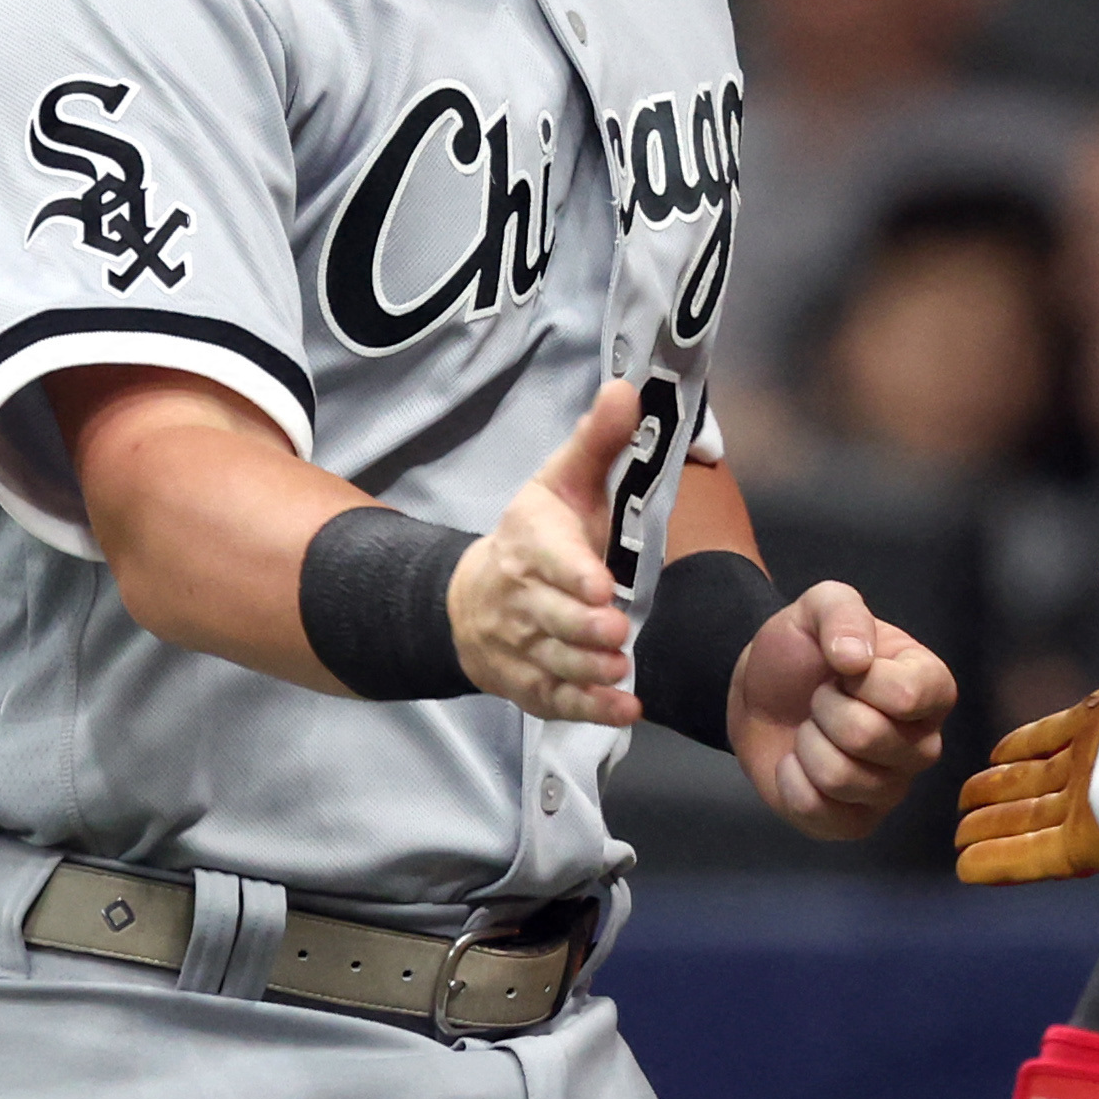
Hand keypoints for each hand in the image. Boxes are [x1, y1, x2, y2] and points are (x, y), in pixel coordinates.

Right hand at [449, 382, 643, 724]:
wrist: (471, 600)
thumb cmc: (537, 536)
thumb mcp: (562, 482)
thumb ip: (598, 441)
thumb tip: (628, 388)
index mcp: (530, 542)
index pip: (548, 559)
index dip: (572, 573)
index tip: (601, 585)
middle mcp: (521, 598)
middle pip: (551, 617)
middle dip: (582, 627)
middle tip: (616, 632)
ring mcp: (523, 646)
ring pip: (554, 662)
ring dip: (587, 670)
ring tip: (620, 670)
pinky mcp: (531, 684)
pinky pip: (556, 701)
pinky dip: (588, 710)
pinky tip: (623, 710)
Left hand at [729, 579, 952, 839]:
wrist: (760, 695)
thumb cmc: (802, 651)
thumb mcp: (818, 606)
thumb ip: (841, 612)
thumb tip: (855, 660)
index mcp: (930, 686)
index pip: (907, 695)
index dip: (859, 679)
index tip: (844, 668)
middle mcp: (923, 743)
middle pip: (869, 737)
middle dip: (823, 709)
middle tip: (820, 698)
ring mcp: (892, 788)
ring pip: (841, 778)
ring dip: (807, 745)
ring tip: (811, 729)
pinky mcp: (856, 823)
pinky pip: (819, 812)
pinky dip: (791, 782)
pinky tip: (797, 764)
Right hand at [960, 529, 1098, 882]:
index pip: (1054, 737)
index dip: (1024, 746)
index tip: (994, 754)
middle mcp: (1097, 772)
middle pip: (1036, 785)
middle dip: (1001, 792)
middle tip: (964, 798)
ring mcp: (1091, 812)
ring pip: (1028, 820)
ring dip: (992, 826)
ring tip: (958, 833)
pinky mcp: (1088, 847)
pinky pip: (1032, 856)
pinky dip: (998, 861)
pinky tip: (967, 865)